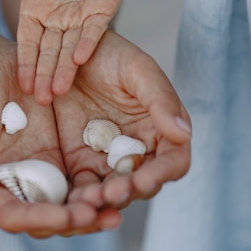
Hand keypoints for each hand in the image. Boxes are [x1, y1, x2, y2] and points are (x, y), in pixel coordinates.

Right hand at [0, 0, 148, 103]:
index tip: (23, 85)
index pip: (29, 43)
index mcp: (37, 13)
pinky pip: (94, 32)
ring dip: (65, 70)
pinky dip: (87, 44)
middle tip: (41, 101)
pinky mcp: (102, 13)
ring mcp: (80, 19)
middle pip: (49, 53)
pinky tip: (80, 60)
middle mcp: (57, 21)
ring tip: (59, 91)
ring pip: (70, 49)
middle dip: (45, 76)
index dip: (26, 64)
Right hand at [0, 41, 117, 236]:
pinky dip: (107, 179)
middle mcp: (18, 187)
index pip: (13, 215)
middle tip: (102, 215)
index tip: (64, 216)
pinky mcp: (67, 157)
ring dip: (98, 205)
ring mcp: (45, 175)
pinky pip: (90, 174)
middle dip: (75, 219)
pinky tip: (129, 176)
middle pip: (49, 217)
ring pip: (74, 201)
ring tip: (121, 200)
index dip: (37, 220)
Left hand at [53, 31, 191, 234]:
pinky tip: (68, 199)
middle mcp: (140, 152)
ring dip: (102, 200)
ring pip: (112, 192)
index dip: (160, 175)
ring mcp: (109, 161)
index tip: (143, 180)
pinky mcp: (80, 164)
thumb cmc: (111, 55)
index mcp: (162, 131)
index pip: (172, 162)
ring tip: (86, 202)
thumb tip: (183, 134)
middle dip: (128, 192)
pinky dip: (78, 197)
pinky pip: (82, 187)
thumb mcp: (138, 70)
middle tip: (110, 194)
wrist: (67, 48)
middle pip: (142, 184)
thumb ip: (161, 100)